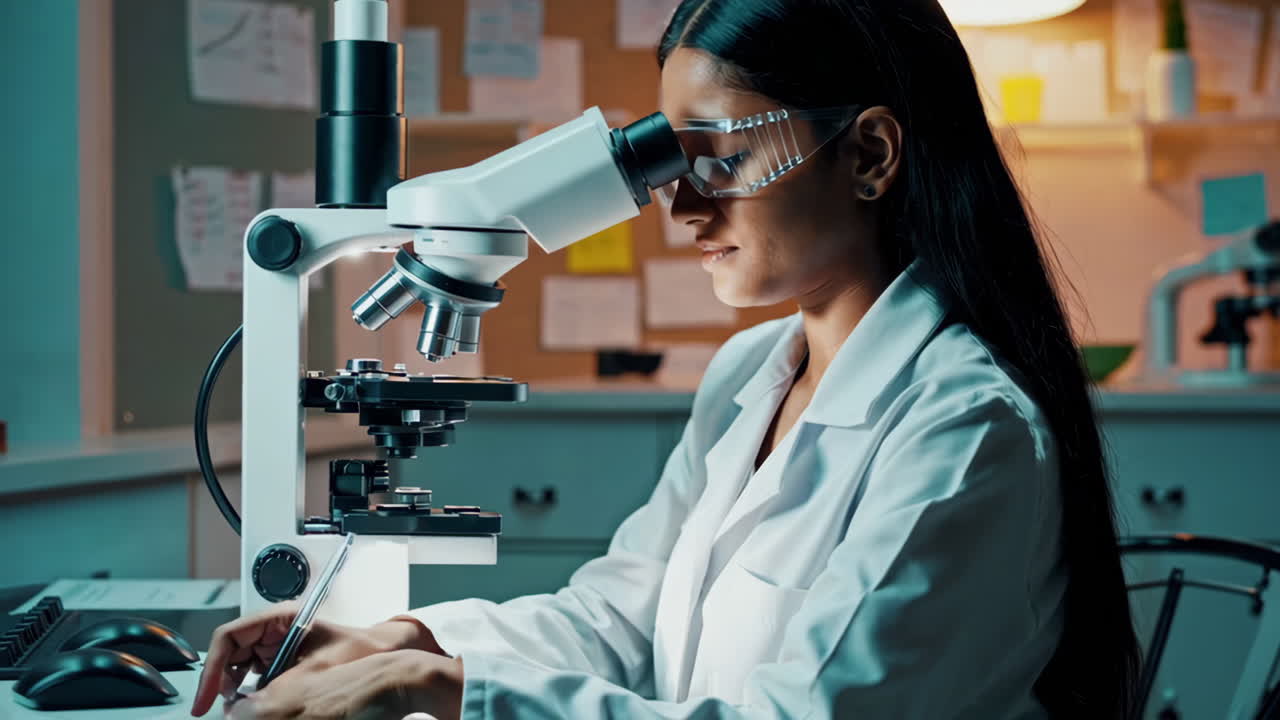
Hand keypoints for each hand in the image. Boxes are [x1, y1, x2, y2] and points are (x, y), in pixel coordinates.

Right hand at [192, 602, 446, 716]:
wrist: (390, 655)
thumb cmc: (361, 651)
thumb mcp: (313, 672)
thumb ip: (273, 689)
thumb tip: (239, 708)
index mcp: (281, 619)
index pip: (229, 637)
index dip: (213, 668)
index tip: (206, 698)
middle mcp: (277, 630)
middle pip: (230, 654)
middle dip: (222, 683)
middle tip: (219, 708)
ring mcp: (281, 646)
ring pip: (241, 669)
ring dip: (235, 691)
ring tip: (240, 708)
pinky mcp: (288, 663)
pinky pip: (257, 679)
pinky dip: (252, 694)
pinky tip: (256, 705)